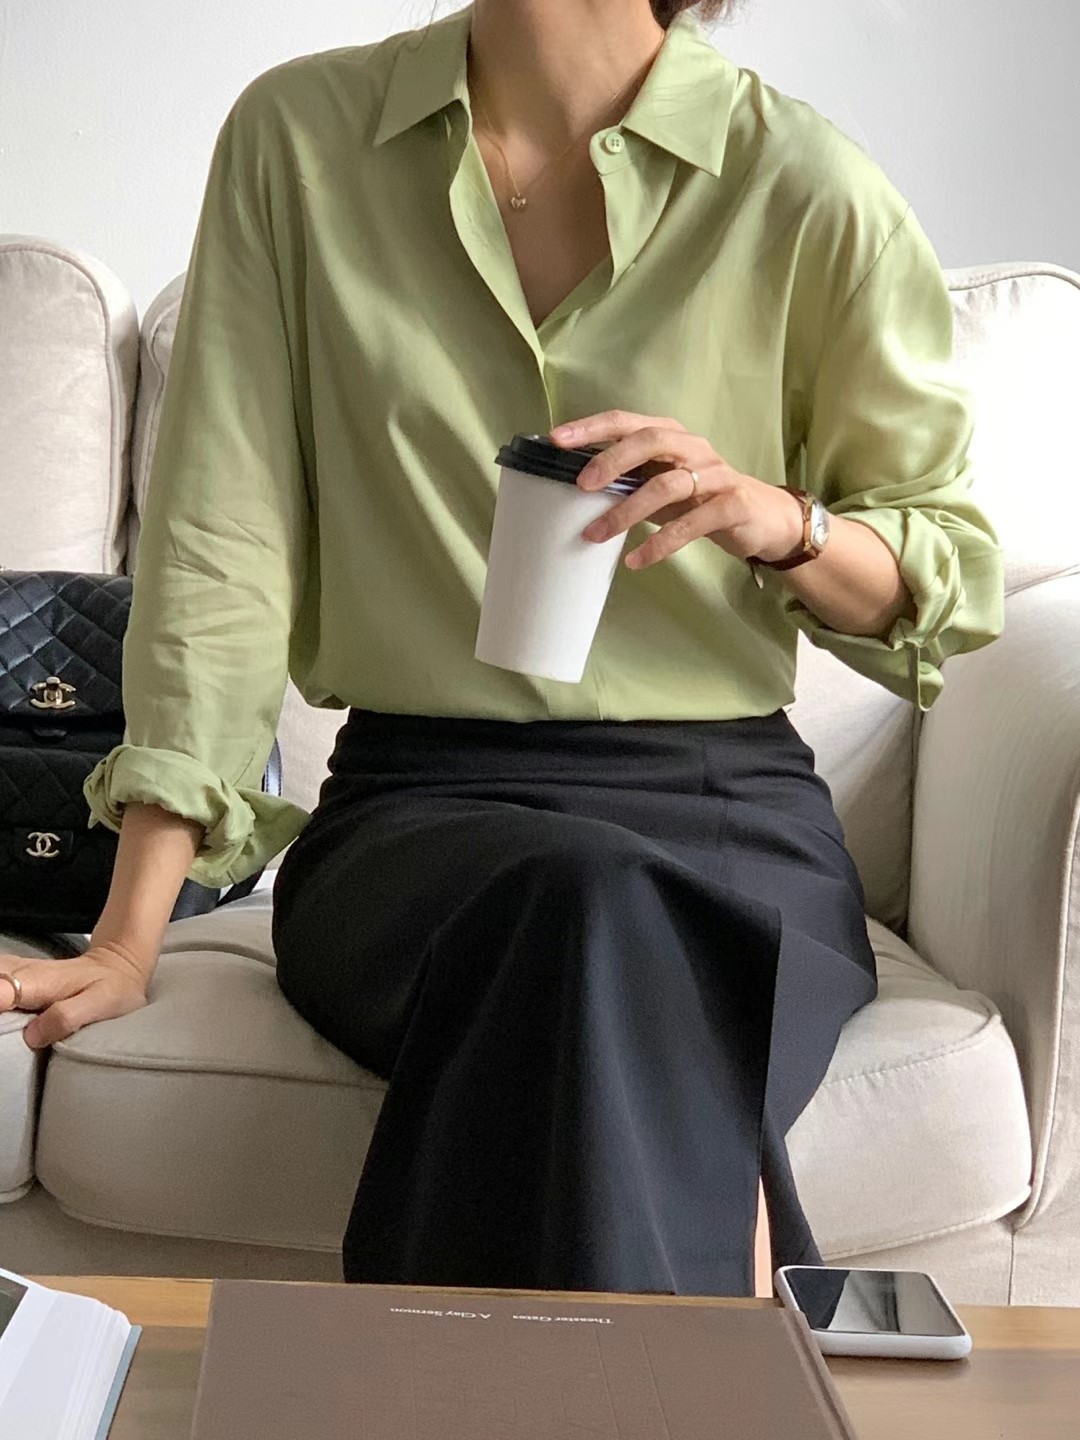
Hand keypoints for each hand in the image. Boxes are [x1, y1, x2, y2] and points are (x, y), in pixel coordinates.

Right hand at [0, 942, 152, 1050]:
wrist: (117, 966)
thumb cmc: (112, 988)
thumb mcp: (101, 1004)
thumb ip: (67, 1017)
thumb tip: (31, 1036)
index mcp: (34, 982)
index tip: (1, 1031)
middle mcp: (16, 973)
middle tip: (1, 1040)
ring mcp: (10, 972)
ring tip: (1, 1031)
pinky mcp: (8, 977)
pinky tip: (1, 1014)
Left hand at [549, 410, 805, 569]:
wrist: (764, 518)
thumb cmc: (703, 500)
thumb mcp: (663, 485)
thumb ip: (630, 481)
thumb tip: (578, 490)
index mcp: (672, 436)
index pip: (627, 421)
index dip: (592, 428)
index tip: (557, 440)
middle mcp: (693, 448)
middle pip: (649, 440)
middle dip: (611, 460)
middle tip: (581, 485)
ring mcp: (716, 475)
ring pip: (667, 485)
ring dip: (626, 511)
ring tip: (596, 535)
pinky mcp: (733, 505)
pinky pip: (691, 524)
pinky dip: (660, 543)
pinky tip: (636, 560)